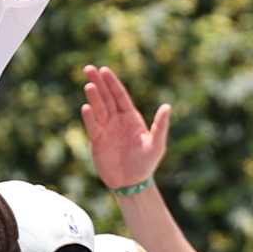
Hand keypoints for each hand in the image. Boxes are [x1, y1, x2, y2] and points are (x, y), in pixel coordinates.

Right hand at [81, 65, 169, 190]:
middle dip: (98, 83)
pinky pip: (92, 126)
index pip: (119, 95)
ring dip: (93, 97)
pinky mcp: (97, 141)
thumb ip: (160, 126)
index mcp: (130, 117)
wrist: (132, 183)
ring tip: (88, 85)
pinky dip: (89, 117)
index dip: (112, 83)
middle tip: (89, 69)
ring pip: (98, 109)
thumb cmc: (146, 163)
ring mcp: (106, 129)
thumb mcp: (157, 144)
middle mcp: (116, 120)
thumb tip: (167, 107)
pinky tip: (85, 107)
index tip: (104, 70)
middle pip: (106, 98)